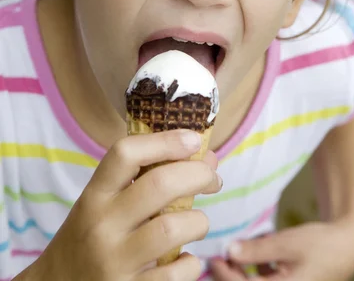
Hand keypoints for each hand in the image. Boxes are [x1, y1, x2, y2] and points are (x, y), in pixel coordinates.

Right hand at [24, 130, 221, 280]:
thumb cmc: (90, 237)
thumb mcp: (104, 204)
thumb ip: (147, 179)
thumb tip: (207, 159)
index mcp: (94, 196)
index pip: (126, 153)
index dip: (165, 140)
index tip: (193, 139)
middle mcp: (102, 225)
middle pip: (160, 185)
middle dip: (198, 174)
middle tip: (211, 178)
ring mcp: (114, 262)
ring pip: (173, 228)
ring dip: (198, 221)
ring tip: (197, 223)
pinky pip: (176, 274)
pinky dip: (190, 264)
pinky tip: (184, 259)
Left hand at [210, 220, 353, 280]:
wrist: (349, 244)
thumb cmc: (321, 245)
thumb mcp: (286, 244)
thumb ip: (257, 250)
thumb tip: (230, 251)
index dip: (226, 276)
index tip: (213, 259)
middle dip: (233, 275)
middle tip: (219, 255)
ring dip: (245, 271)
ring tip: (238, 249)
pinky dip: (260, 268)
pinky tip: (260, 248)